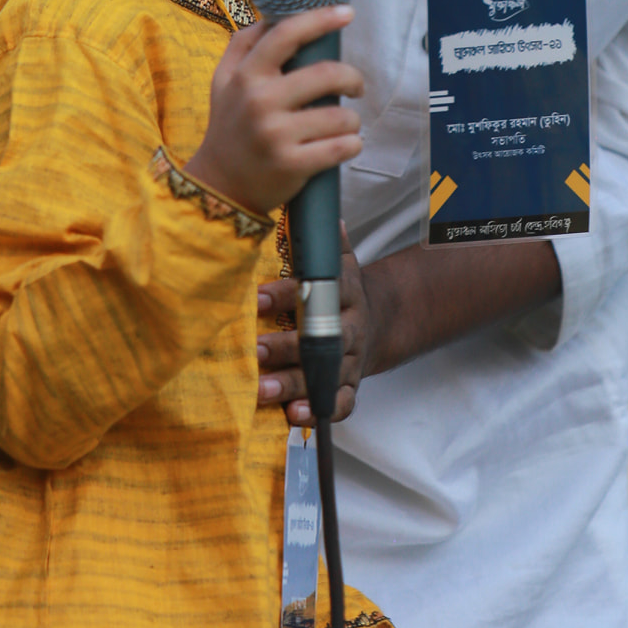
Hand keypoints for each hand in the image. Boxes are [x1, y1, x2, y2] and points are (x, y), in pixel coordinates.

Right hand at [185, 7, 362, 216]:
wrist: (219, 185)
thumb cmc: (229, 126)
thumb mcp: (223, 80)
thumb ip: (243, 44)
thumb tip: (271, 14)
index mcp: (246, 75)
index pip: (287, 34)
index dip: (321, 19)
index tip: (347, 13)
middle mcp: (260, 102)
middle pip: (326, 74)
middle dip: (353, 78)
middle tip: (356, 86)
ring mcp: (276, 135)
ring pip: (341, 116)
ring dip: (352, 119)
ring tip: (345, 124)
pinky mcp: (292, 165)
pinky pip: (341, 148)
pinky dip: (352, 144)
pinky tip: (347, 144)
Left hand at [258, 226, 368, 423]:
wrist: (376, 320)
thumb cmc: (340, 290)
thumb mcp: (340, 261)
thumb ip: (326, 243)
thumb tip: (321, 211)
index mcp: (344, 291)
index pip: (314, 292)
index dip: (285, 296)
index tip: (256, 297)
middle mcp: (350, 326)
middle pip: (320, 339)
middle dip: (285, 347)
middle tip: (252, 351)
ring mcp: (351, 359)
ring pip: (325, 374)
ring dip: (293, 384)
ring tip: (262, 391)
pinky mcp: (351, 385)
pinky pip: (341, 402)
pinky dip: (320, 411)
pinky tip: (295, 416)